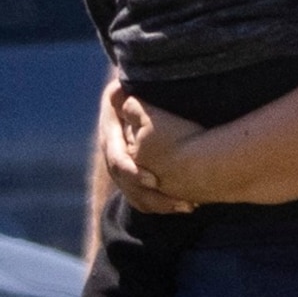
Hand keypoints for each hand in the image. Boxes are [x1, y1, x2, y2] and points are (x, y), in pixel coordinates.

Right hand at [98, 84, 194, 214]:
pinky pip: (144, 200)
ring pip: (137, 197)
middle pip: (130, 186)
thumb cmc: (126, 94)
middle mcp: (114, 157)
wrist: (122, 105)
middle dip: (154, 196)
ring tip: (187, 206)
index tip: (153, 180)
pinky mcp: (132, 181)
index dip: (133, 172)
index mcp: (110, 136)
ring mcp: (121, 172)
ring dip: (161, 203)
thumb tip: (118, 90)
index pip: (117, 161)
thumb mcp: (121, 92)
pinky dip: (162, 204)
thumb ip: (122, 95)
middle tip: (180, 201)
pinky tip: (183, 205)